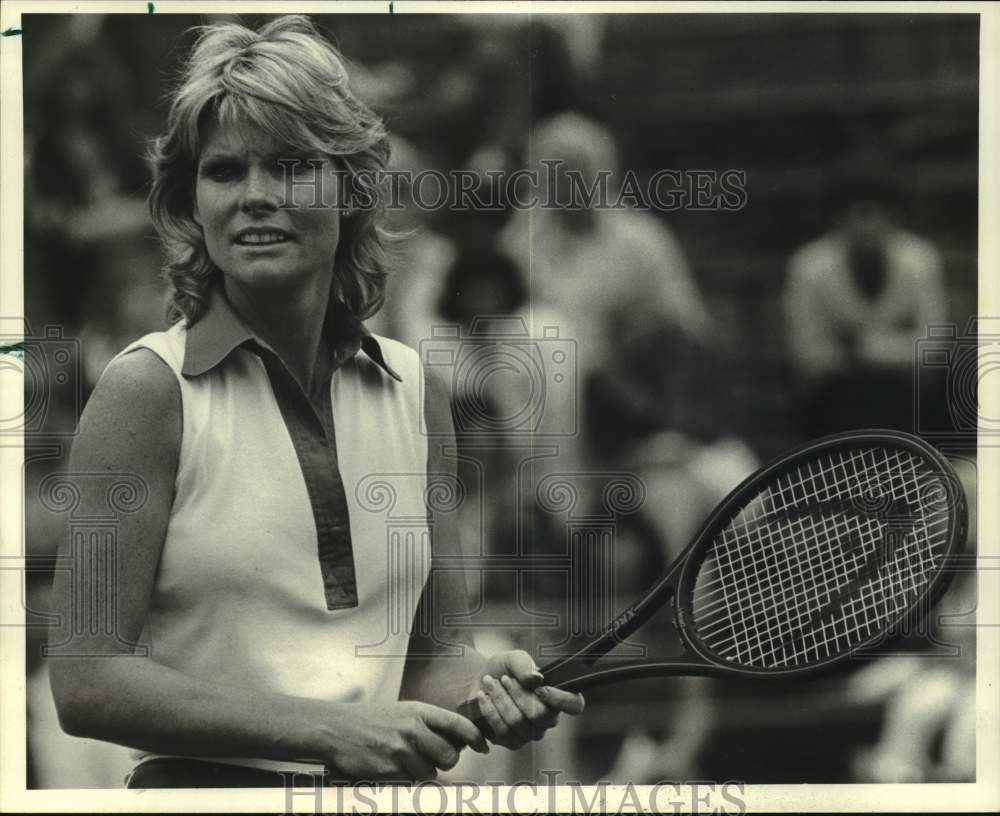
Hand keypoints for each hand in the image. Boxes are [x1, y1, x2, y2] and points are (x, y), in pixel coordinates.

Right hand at [318, 701, 488, 781]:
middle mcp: (413, 728)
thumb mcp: (404, 711)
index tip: (484, 746)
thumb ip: (429, 724)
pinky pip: (410, 781)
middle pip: (450, 756)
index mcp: (419, 711)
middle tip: (432, 756)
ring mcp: (401, 750)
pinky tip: (390, 764)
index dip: (475, 736)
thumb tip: (459, 741)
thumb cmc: (373, 720)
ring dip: (422, 770)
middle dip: (446, 761)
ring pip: (430, 772)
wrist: (336, 728)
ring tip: (403, 757)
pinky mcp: (389, 769)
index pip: (458, 724)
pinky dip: (404, 777)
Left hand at [474, 650, 584, 749]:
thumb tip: (536, 679)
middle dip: (517, 693)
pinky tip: (483, 697)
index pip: (574, 705)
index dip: (561, 699)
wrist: (477, 682)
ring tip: (489, 682)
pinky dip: (490, 711)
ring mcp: (530, 733)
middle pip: (539, 715)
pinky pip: (502, 731)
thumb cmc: (502, 669)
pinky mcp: (511, 742)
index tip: (540, 688)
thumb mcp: (512, 659)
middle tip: (503, 678)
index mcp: (556, 697)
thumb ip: (524, 664)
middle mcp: (547, 719)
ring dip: (500, 699)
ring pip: (518, 722)